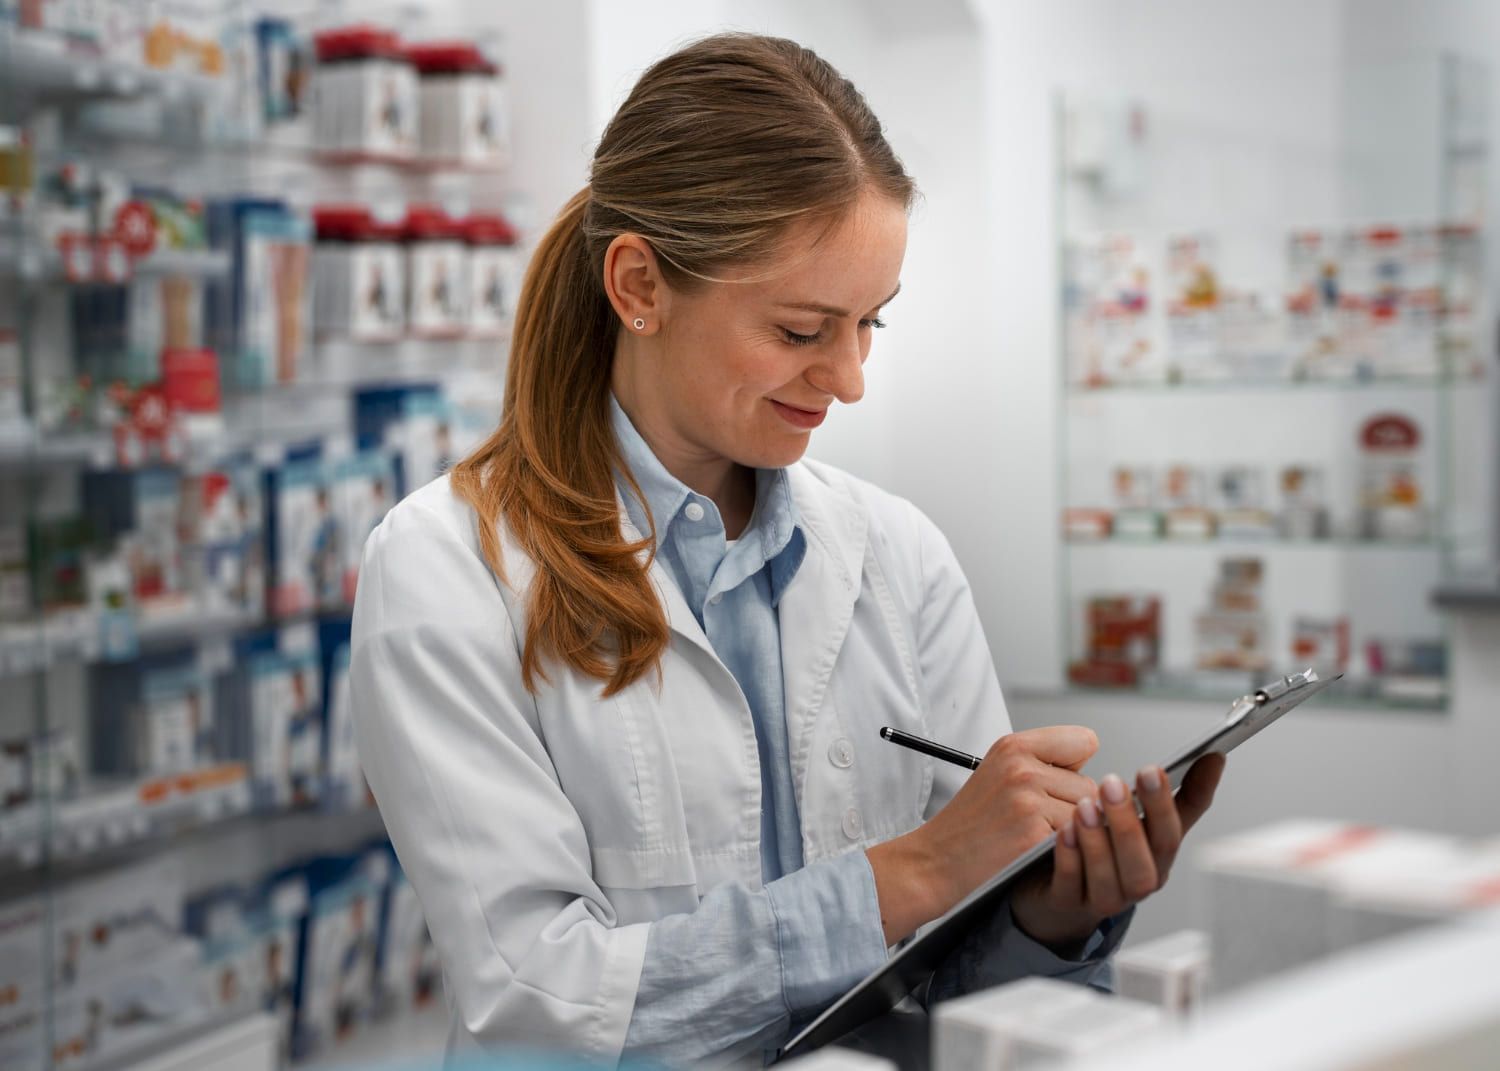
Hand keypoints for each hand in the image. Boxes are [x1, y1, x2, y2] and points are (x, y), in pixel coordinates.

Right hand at [868, 726, 1099, 944]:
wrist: (934, 861)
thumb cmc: (971, 824)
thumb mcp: (999, 773)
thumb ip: (1045, 764)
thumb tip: (1103, 781)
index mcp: (1014, 745)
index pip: (1085, 741)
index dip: (1075, 767)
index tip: (1055, 785)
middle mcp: (1021, 766)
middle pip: (1092, 786)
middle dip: (1073, 807)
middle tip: (1034, 821)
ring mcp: (1027, 799)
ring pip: (1089, 815)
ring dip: (1070, 832)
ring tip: (1032, 837)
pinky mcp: (1033, 834)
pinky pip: (1076, 840)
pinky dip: (1061, 851)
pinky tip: (1032, 852)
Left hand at [1009, 753, 1225, 950]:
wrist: (1065, 897)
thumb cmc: (1113, 853)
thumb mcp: (1149, 822)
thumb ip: (1182, 794)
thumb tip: (1214, 757)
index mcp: (1158, 858)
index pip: (1171, 834)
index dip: (1165, 804)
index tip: (1154, 769)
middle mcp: (1136, 883)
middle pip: (1143, 864)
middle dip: (1130, 824)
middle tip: (1112, 783)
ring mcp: (1103, 898)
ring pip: (1108, 879)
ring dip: (1098, 842)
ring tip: (1085, 805)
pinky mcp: (1068, 903)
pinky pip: (1071, 885)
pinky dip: (1070, 858)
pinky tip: (1065, 830)